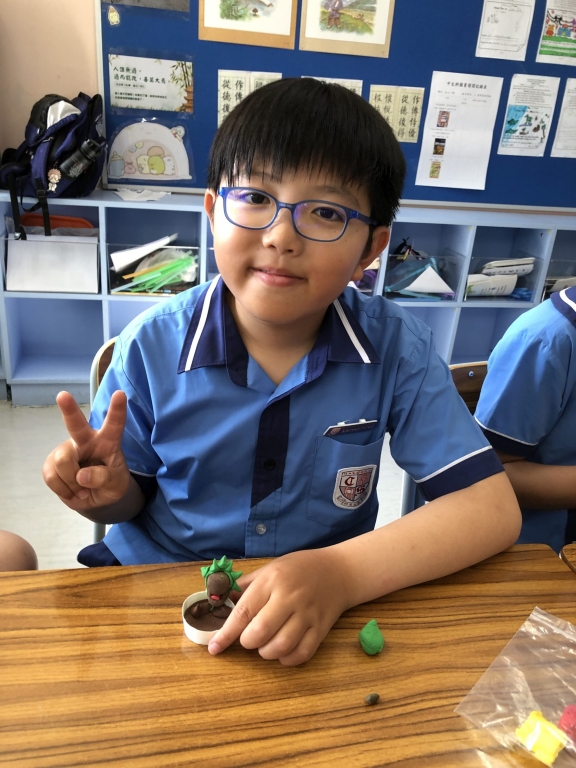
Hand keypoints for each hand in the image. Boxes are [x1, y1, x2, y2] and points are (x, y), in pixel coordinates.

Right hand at [42, 390, 130, 511]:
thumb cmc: (110, 484)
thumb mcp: (116, 484)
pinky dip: (63, 489)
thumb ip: (104, 478)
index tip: (120, 394)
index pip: (114, 424)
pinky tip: (72, 490)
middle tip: (63, 396)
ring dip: (72, 482)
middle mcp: (86, 440)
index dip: (117, 410)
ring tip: (83, 489)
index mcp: (108, 441)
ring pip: (63, 461)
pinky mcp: (51, 463)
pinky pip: (51, 476)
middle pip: (76, 425)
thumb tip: (82, 476)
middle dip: (69, 409)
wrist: (93, 498)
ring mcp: (66, 450)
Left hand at [207, 549, 353, 665]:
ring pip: (281, 646)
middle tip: (248, 638)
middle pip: (260, 632)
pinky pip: (302, 654)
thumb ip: (245, 586)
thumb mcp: (269, 568)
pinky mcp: (321, 629)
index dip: (226, 633)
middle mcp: (289, 598)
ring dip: (266, 653)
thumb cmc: (298, 568)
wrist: (338, 571)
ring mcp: (307, 615)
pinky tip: (282, 651)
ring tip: (265, 645)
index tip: (214, 647)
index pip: (244, 612)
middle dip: (247, 642)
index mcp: (272, 581)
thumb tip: (219, 603)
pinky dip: (287, 659)